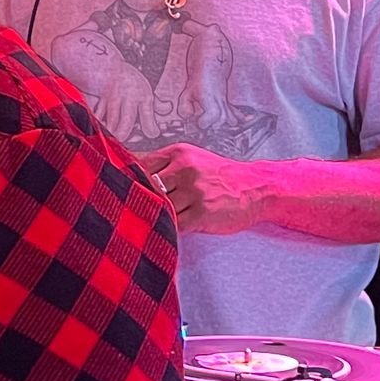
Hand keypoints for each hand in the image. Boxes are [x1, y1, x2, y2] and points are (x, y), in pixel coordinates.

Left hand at [135, 143, 266, 232]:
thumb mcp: (193, 159)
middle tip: (133, 209)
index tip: (123, 189)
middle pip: (146, 187)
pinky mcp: (202, 212)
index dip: (129, 179)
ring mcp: (194, 191)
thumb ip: (164, 166)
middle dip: (140, 199)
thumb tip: (129, 174)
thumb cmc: (221, 176)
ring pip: (159, 206)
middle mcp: (185, 169)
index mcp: (179, 153)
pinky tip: (171, 227)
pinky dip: (170, 227)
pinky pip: (174, 223)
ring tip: (154, 219)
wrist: (257, 188)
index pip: (140, 165)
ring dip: (156, 215)